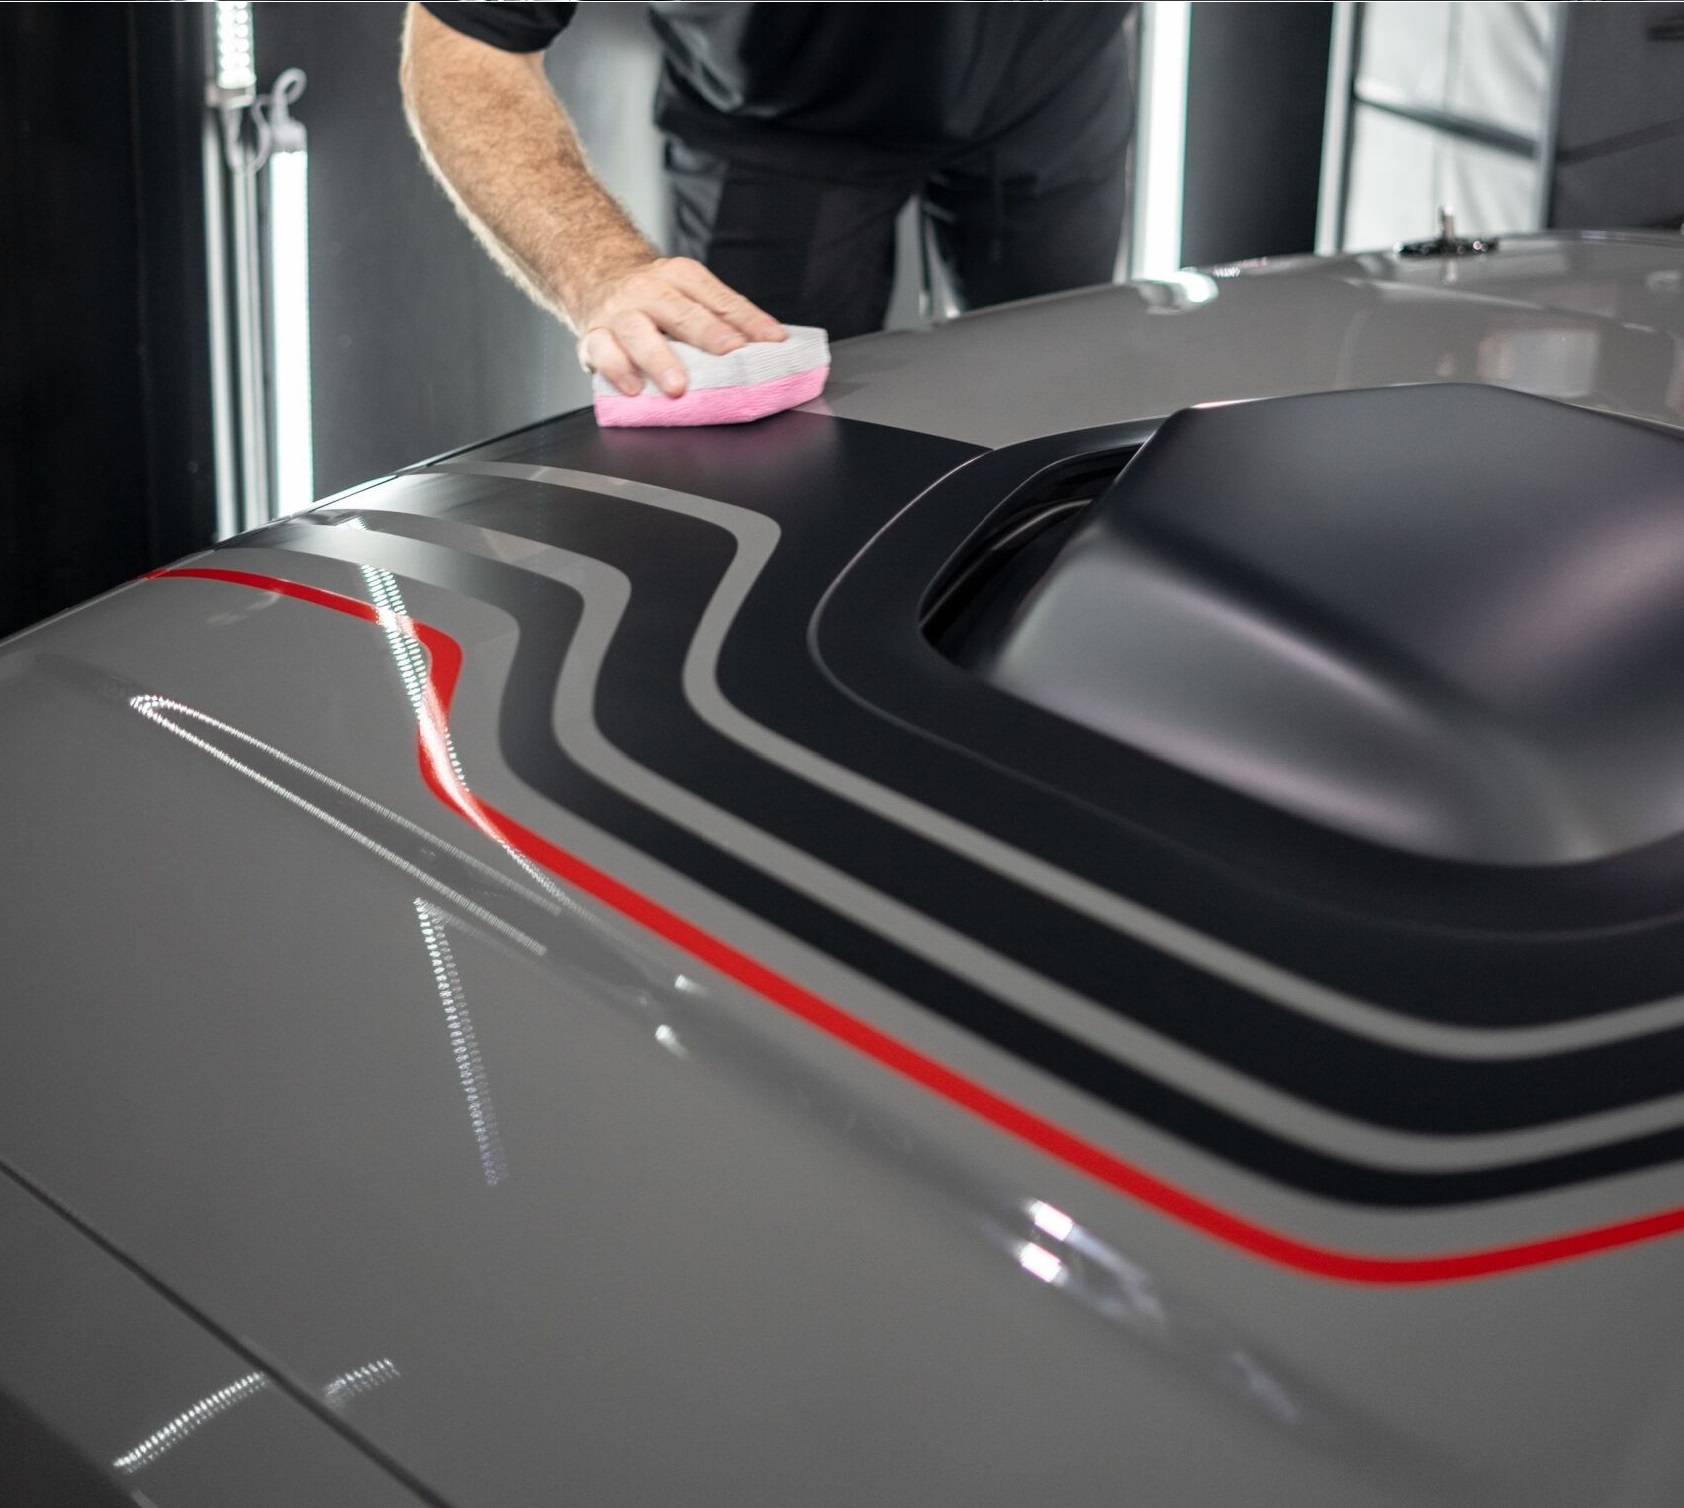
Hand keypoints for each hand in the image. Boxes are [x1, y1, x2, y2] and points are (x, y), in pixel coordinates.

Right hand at [575, 256, 784, 397]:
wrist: (597, 280)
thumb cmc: (655, 300)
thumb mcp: (690, 295)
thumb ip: (724, 317)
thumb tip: (768, 345)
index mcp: (680, 276)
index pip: (719, 299)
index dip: (747, 320)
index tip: (772, 341)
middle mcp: (648, 290)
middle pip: (680, 311)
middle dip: (707, 333)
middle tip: (730, 353)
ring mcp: (618, 312)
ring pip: (637, 331)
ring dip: (659, 359)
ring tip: (678, 385)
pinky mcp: (593, 337)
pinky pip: (603, 351)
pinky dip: (618, 370)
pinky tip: (635, 388)